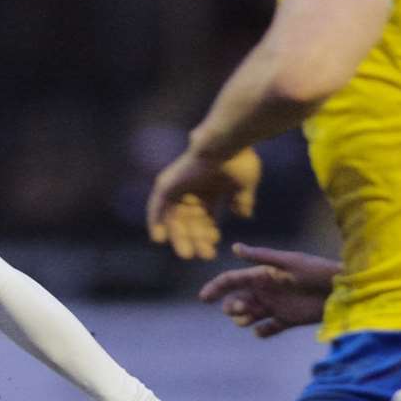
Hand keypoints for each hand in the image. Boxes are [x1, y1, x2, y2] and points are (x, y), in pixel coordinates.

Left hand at [146, 147, 261, 260]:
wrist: (226, 144)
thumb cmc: (239, 160)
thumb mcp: (244, 184)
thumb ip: (243, 200)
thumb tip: (243, 215)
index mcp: (210, 188)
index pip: (205, 218)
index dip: (208, 235)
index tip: (212, 250)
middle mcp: (193, 188)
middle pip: (190, 222)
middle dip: (196, 240)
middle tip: (202, 256)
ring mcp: (179, 186)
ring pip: (175, 218)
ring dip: (180, 237)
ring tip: (187, 254)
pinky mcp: (167, 184)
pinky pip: (156, 209)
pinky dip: (155, 223)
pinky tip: (159, 239)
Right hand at [197, 242, 338, 337]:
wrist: (342, 289)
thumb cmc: (316, 270)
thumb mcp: (288, 262)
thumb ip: (261, 256)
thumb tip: (234, 247)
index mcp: (262, 275)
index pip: (232, 281)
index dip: (216, 288)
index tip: (204, 299)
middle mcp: (266, 290)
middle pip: (237, 300)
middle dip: (232, 306)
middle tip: (241, 308)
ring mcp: (275, 306)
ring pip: (249, 316)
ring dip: (243, 319)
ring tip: (249, 319)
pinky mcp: (287, 320)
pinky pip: (267, 329)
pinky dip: (262, 332)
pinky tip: (262, 330)